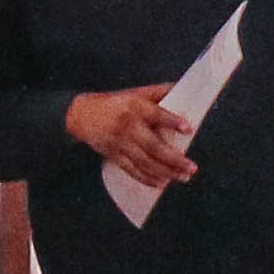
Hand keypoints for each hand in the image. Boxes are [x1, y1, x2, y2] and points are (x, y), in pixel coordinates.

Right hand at [67, 84, 199, 191]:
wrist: (82, 115)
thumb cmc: (115, 103)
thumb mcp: (136, 93)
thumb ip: (159, 92)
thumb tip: (184, 90)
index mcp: (135, 106)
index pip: (156, 114)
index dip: (172, 121)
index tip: (188, 128)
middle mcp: (128, 125)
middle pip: (153, 146)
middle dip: (174, 159)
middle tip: (191, 167)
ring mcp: (120, 143)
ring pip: (145, 162)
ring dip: (165, 172)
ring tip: (182, 177)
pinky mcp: (114, 155)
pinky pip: (132, 170)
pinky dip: (147, 178)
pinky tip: (161, 183)